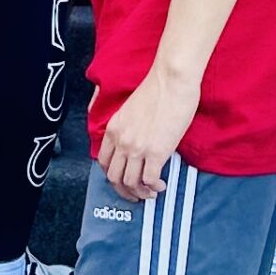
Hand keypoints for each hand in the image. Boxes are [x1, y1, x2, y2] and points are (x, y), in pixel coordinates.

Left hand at [96, 64, 200, 204]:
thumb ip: (128, 126)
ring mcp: (137, 148)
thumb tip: (136, 140)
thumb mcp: (131, 108)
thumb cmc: (158, 89)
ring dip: (140, 192)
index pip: (104, 162)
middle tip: (135, 193)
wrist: (171, 81)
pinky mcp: (156, 152)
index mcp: (114, 129)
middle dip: (124, 190)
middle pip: (114, 177)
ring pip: (130, 183)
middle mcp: (121, 141)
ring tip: (151, 192)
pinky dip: (154, 186)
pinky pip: (149, 180)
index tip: (122, 180)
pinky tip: (160, 184)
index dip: (113, 176)